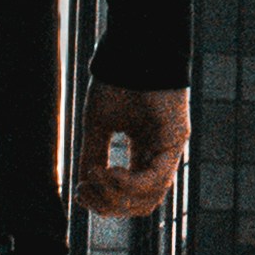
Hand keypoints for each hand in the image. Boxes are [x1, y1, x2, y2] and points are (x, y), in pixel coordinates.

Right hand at [77, 77, 188, 218]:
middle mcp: (160, 155)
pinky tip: (109, 171)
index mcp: (143, 151)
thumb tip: (84, 188)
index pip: (129, 194)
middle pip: (140, 204)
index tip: (79, 193)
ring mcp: (170, 149)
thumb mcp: (99, 125)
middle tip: (85, 189)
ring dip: (116, 195)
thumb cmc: (116, 81)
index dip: (104, 202)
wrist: (133, 49)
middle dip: (109, 204)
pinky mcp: (175, 140)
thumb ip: (94, 155)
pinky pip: (155, 178)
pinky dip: (129, 182)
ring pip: (149, 197)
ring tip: (96, 174)